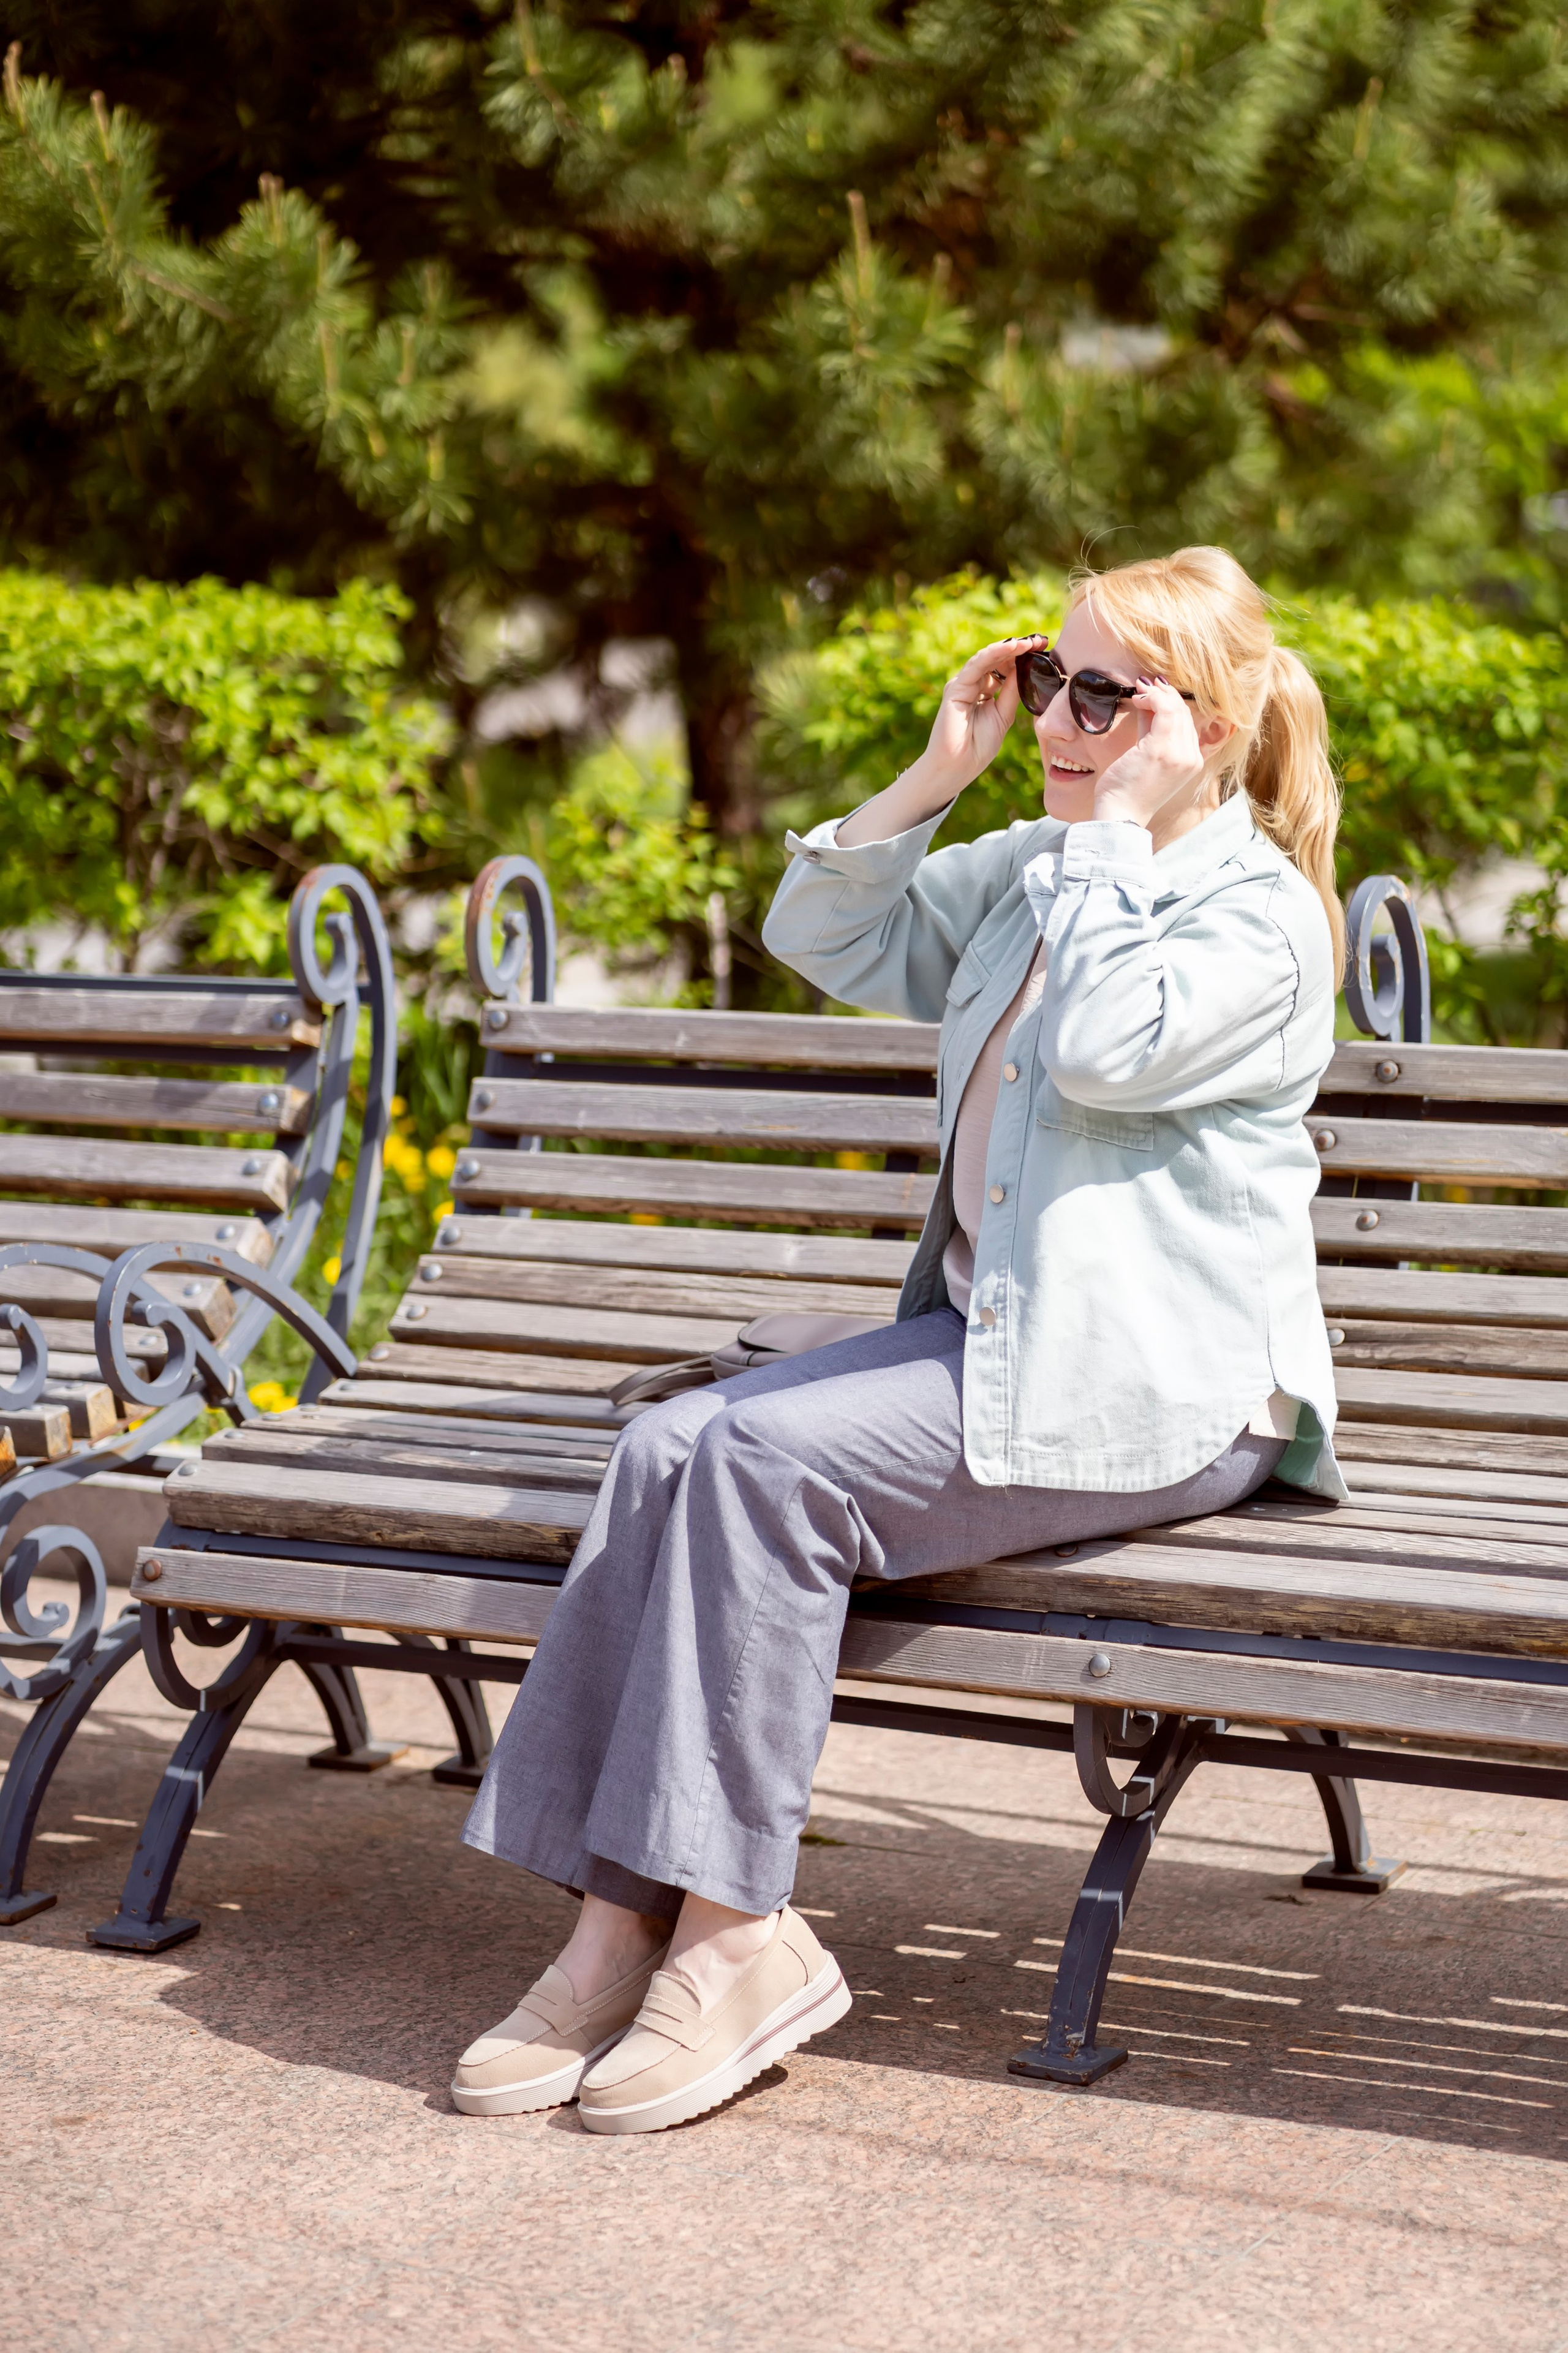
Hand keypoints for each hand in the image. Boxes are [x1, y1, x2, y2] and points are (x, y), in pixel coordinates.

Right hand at [917, 634, 1047, 796]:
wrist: (957, 767)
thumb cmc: (978, 747)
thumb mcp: (1003, 716)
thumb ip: (1012, 692)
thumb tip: (1026, 669)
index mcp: (986, 692)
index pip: (1005, 668)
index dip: (1023, 658)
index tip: (1044, 649)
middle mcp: (974, 684)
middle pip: (998, 660)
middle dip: (1020, 648)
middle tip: (1041, 640)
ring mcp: (964, 684)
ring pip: (988, 658)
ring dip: (1010, 647)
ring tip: (1030, 641)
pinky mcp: (956, 687)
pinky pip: (977, 665)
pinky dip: (994, 653)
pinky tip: (1012, 647)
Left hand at [1091, 676, 1206, 828]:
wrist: (1120, 816)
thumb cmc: (1128, 789)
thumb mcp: (1146, 755)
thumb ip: (1151, 730)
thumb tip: (1148, 703)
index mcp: (1192, 762)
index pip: (1187, 721)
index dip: (1171, 702)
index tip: (1153, 691)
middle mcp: (1191, 758)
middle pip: (1183, 712)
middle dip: (1163, 694)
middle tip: (1143, 686)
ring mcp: (1179, 754)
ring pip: (1175, 708)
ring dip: (1155, 694)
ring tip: (1138, 692)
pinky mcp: (1162, 750)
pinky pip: (1164, 710)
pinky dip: (1151, 698)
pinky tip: (1137, 699)